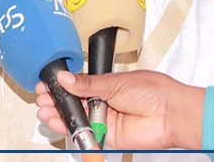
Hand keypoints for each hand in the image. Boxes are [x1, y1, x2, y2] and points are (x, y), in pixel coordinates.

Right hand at [34, 70, 204, 149]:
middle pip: (74, 102)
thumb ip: (88, 84)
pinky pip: (86, 133)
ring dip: (59, 114)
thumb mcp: (116, 82)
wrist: (171, 114)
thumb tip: (66, 78)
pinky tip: (59, 122)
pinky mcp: (107, 136)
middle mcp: (104, 102)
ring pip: (77, 118)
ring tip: (46, 109)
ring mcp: (105, 119)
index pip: (78, 84)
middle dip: (56, 99)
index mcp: (106, 85)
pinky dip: (71, 129)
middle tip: (43, 96)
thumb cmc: (154, 92)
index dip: (62, 84)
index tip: (47, 82)